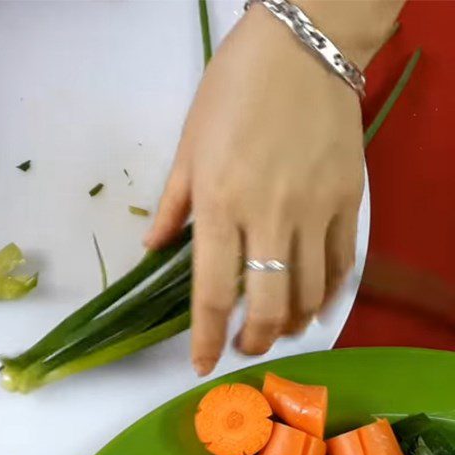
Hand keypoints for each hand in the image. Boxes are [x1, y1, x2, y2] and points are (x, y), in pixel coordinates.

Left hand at [147, 4, 390, 375]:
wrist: (303, 44)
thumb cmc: (234, 90)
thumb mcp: (188, 146)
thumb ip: (174, 206)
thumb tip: (153, 250)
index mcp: (219, 204)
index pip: (210, 291)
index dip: (205, 338)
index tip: (202, 365)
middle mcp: (268, 215)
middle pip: (266, 304)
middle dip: (253, 340)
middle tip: (244, 348)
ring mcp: (315, 209)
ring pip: (308, 291)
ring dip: (290, 324)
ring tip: (277, 331)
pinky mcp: (348, 199)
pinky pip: (343, 263)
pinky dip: (329, 295)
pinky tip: (315, 307)